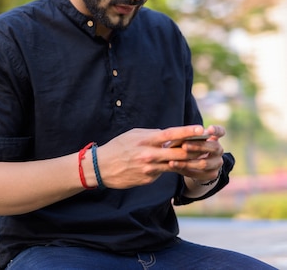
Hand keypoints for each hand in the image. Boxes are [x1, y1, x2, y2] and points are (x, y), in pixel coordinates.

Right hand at [96, 125, 210, 188]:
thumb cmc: (117, 147)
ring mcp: (149, 169)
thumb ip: (152, 134)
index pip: (170, 135)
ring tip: (199, 158)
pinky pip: (163, 172)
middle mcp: (149, 155)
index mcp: (145, 140)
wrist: (100, 167)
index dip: (187, 132)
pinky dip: (167, 168)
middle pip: (179, 153)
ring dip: (187, 162)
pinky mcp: (148, 179)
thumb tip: (169, 135)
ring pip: (174, 165)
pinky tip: (167, 166)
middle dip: (195, 150)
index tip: (201, 129)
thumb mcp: (133, 135)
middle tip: (209, 147)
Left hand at [168, 125, 224, 183]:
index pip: (220, 131)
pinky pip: (199, 174)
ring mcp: (217, 163)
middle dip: (198, 146)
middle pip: (214, 147)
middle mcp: (218, 150)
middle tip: (184, 146)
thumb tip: (176, 136)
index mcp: (213, 138)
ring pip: (205, 163)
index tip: (209, 129)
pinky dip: (185, 170)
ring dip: (188, 162)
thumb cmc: (187, 146)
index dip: (216, 130)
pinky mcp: (212, 174)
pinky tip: (173, 166)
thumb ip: (185, 137)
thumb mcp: (186, 140)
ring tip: (173, 160)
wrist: (192, 165)